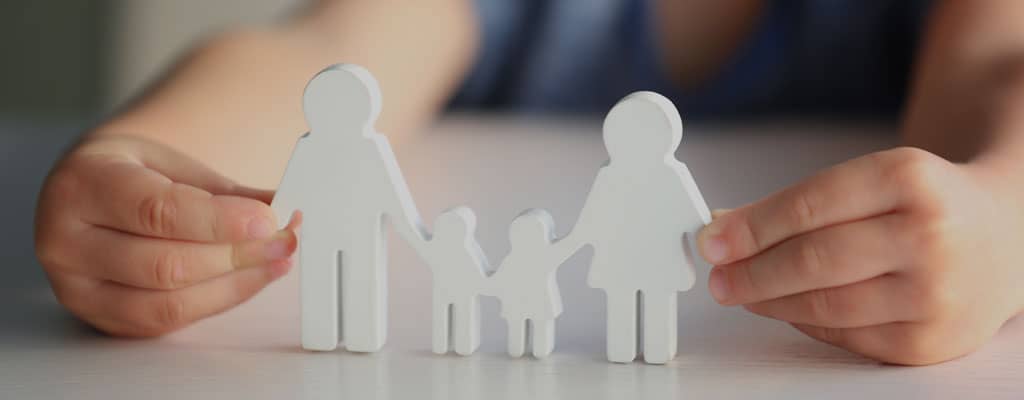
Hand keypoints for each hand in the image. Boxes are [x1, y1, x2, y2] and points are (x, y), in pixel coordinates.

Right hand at [35, 134, 299, 336]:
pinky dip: (217, 301)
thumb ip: (225, 191)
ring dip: (234, 284)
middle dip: (236, 255)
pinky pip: (166, 321)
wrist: (93, 191)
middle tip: (283, 241)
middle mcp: (67, 238)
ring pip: (167, 302)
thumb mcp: (175, 163)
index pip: (156, 211)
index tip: (266, 221)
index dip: (218, 221)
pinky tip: (249, 279)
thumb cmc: (135, 173)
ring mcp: (77, 286)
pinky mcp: (100, 317)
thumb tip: (281, 211)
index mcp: (83, 184)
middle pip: (165, 264)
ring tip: (276, 261)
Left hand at [697, 147, 1023, 364]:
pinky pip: (845, 338)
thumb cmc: (926, 204)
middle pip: (813, 261)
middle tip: (718, 278)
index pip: (808, 206)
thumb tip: (723, 228)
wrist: (1006, 236)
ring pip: (825, 306)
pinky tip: (786, 308)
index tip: (712, 241)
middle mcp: (928, 236)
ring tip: (741, 292)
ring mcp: (933, 295)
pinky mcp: (929, 342)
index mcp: (908, 180)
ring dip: (769, 302)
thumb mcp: (873, 180)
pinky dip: (806, 323)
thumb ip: (800, 203)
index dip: (751, 228)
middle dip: (751, 272)